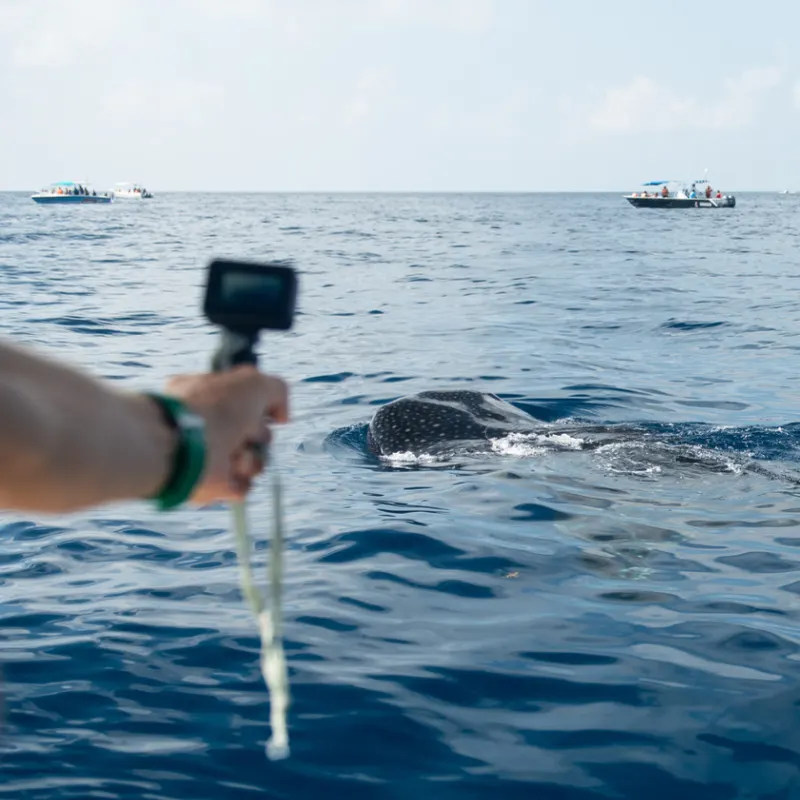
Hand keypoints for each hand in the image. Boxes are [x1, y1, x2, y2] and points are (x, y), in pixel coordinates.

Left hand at [164, 366, 288, 503]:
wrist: (184, 445)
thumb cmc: (217, 408)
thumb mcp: (254, 382)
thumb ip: (277, 390)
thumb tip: (281, 417)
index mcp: (209, 395)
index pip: (247, 402)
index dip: (260, 408)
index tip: (263, 411)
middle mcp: (210, 425)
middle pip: (256, 434)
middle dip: (259, 435)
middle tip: (246, 433)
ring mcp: (211, 456)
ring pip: (254, 461)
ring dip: (253, 459)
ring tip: (238, 456)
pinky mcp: (213, 484)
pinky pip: (243, 487)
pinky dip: (242, 480)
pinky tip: (232, 471)